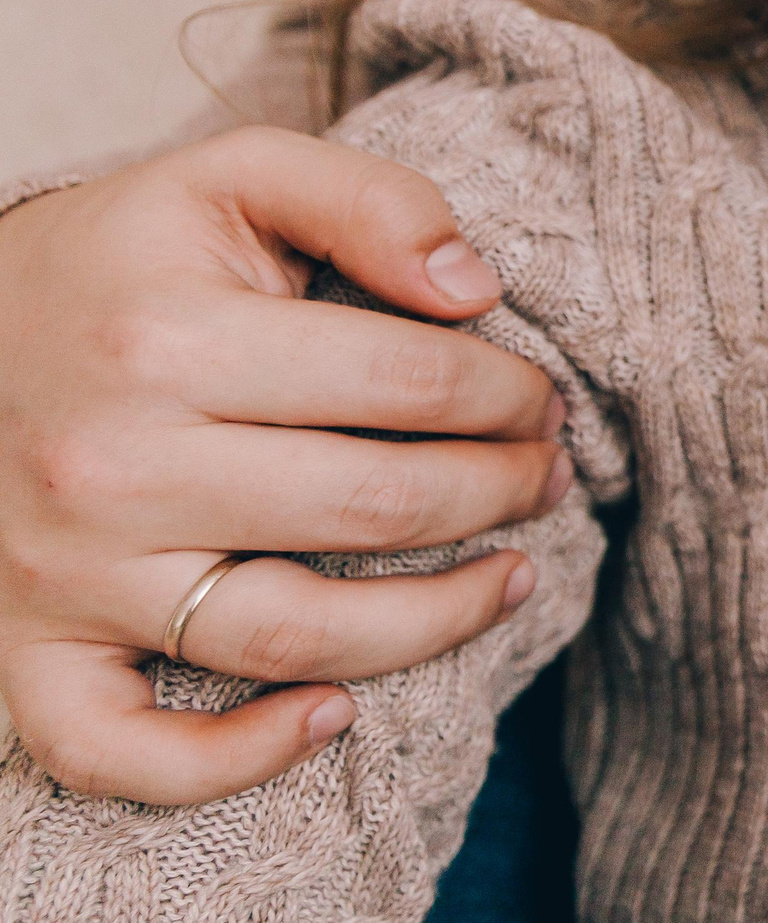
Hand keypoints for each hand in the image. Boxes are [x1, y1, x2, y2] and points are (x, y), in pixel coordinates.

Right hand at [0, 128, 571, 804]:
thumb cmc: (118, 259)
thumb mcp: (232, 178)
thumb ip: (368, 201)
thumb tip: (476, 287)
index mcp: (168, 339)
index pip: (406, 382)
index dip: (507, 394)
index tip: (541, 399)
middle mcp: (113, 466)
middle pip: (374, 504)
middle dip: (498, 490)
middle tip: (547, 475)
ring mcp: (67, 573)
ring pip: (291, 636)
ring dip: (434, 621)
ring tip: (513, 579)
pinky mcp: (30, 650)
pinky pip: (123, 749)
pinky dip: (233, 758)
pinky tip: (334, 717)